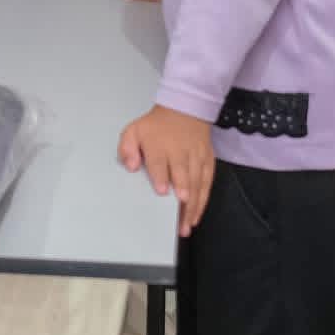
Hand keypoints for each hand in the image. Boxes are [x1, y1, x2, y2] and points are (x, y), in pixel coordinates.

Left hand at [117, 105, 213, 237]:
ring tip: (186, 225)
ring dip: (192, 206)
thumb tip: (130, 165)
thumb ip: (127, 148)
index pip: (160, 162)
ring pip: (196, 183)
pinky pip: (207, 183)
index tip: (162, 191)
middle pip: (182, 176)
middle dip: (182, 196)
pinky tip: (196, 215)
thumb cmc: (157, 126)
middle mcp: (180, 152)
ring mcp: (196, 158)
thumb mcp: (134, 130)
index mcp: (159, 146)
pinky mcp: (207, 162)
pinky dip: (203, 200)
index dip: (161, 177)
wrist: (184, 110)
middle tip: (179, 217)